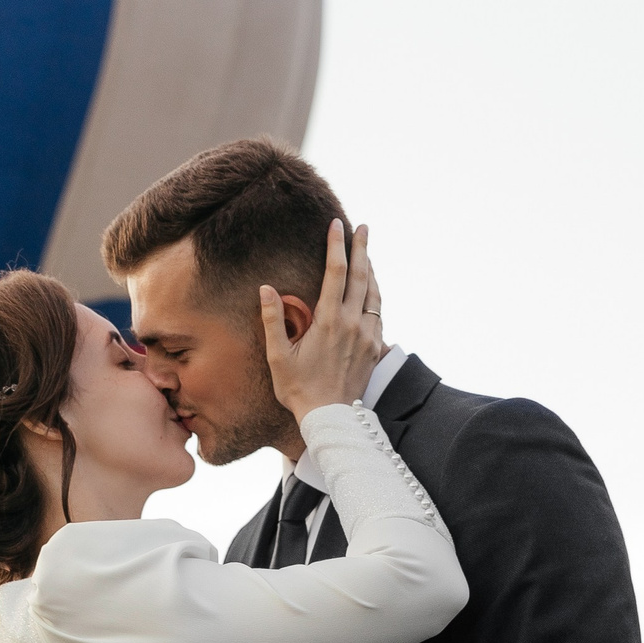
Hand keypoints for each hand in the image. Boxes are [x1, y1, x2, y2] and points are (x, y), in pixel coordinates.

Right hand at [260, 218, 384, 420]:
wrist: (331, 416)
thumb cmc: (299, 388)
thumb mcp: (278, 356)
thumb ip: (273, 320)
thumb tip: (265, 288)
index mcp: (329, 321)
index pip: (336, 272)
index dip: (336, 246)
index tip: (336, 225)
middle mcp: (352, 324)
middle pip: (361, 275)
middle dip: (362, 248)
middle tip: (363, 227)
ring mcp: (367, 335)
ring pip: (373, 292)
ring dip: (371, 269)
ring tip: (367, 252)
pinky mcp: (375, 347)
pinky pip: (377, 312)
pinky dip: (374, 293)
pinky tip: (369, 289)